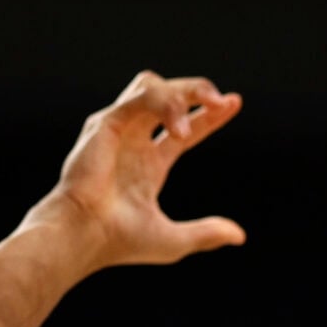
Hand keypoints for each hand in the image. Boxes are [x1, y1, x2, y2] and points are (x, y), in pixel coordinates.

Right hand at [27, 71, 245, 269]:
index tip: (234, 103)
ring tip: (200, 116)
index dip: (209, 115)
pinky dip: (163, 104)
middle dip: (197, 90)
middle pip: (169, 95)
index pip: (185, 126)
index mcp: (149, 162)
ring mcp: (118, 129)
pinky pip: (139, 98)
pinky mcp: (105, 123)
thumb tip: (239, 236)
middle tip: (222, 101)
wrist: (86, 237)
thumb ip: (206, 234)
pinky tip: (179, 129)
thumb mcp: (173, 241)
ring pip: (151, 85)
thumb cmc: (120, 242)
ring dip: (181, 93)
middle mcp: (134, 140)